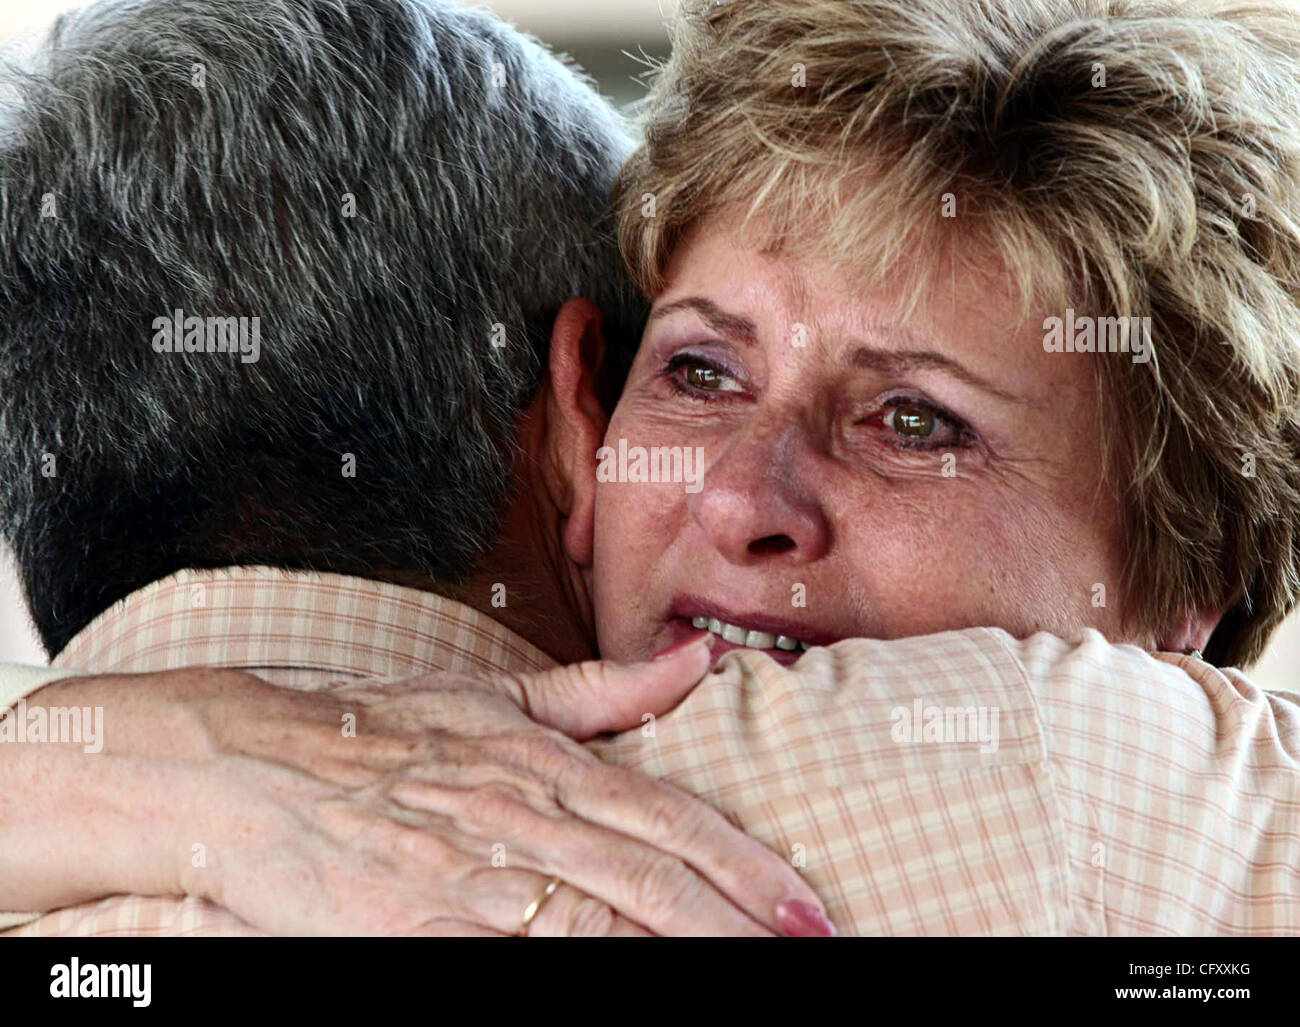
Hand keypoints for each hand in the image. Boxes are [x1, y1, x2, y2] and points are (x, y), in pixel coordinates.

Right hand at [124, 639, 831, 935]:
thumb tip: (698, 659)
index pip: (668, 814)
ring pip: (600, 921)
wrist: (247, 759)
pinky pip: (517, 956)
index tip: (803, 903)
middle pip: (652, 876)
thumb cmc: (374, 727)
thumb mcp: (492, 693)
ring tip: (746, 971)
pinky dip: (581, 966)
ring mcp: (470, 871)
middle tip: (811, 946)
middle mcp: (520, 811)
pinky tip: (623, 979)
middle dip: (739, 920)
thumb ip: (604, 687)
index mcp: (543, 756)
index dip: (744, 861)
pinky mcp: (418, 924)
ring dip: (681, 949)